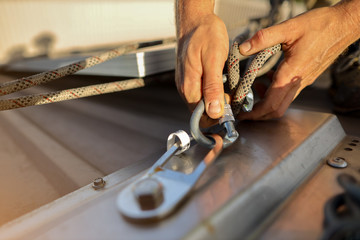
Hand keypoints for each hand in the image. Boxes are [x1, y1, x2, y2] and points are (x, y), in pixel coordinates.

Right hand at [176, 13, 228, 125]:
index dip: (216, 120)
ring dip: (218, 102)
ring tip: (229, 91)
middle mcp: (185, 89)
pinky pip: (202, 94)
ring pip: (202, 104)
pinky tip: (222, 85)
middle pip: (201, 113)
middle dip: (219, 111)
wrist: (196, 20)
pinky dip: (214, 94)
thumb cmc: (204, 35)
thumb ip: (212, 87)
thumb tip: (214, 111)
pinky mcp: (190, 79)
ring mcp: (186, 84)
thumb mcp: (213, 60)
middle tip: (233, 100)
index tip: (230, 114)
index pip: (200, 117)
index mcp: (189, 87)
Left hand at [238, 4, 359, 119]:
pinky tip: (269, 78)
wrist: (344, 25)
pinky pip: (289, 92)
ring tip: (253, 89)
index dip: (255, 113)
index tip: (243, 115)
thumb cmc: (321, 25)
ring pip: (283, 101)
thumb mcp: (288, 28)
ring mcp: (304, 81)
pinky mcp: (307, 77)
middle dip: (259, 113)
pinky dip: (275, 92)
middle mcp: (299, 81)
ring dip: (266, 102)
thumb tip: (243, 48)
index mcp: (292, 74)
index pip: (271, 103)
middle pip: (277, 109)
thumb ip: (263, 38)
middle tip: (244, 109)